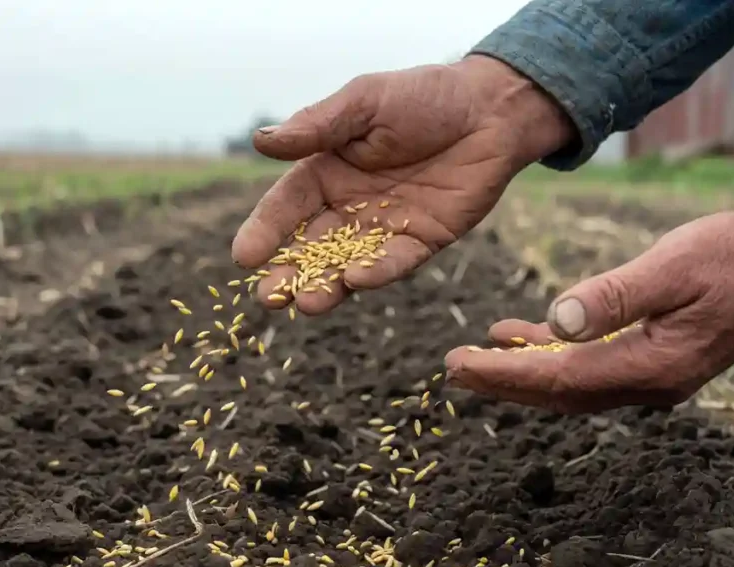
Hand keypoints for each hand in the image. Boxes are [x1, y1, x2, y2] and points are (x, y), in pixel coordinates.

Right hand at [231, 55, 573, 314]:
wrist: (491, 109)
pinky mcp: (422, 241)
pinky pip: (396, 261)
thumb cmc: (424, 96)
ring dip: (328, 285)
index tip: (243, 257)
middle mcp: (351, 205)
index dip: (265, 230)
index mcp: (328, 169)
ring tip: (307, 304)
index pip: (287, 205)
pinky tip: (358, 280)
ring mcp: (386, 227)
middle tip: (270, 299)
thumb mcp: (364, 102)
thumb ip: (316, 126)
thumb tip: (260, 140)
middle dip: (289, 274)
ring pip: (348, 263)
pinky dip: (378, 272)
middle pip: (312, 245)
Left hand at [444, 202, 733, 411]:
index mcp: (651, 365)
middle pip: (559, 392)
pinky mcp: (656, 360)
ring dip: (524, 370)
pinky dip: (555, 355)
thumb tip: (556, 323)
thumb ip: (615, 296)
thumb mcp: (673, 265)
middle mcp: (649, 384)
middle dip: (503, 382)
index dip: (504, 375)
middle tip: (453, 369)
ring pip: (572, 383)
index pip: (559, 378)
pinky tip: (525, 334)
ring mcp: (654, 377)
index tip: (458, 366)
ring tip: (479, 355)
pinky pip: (592, 368)